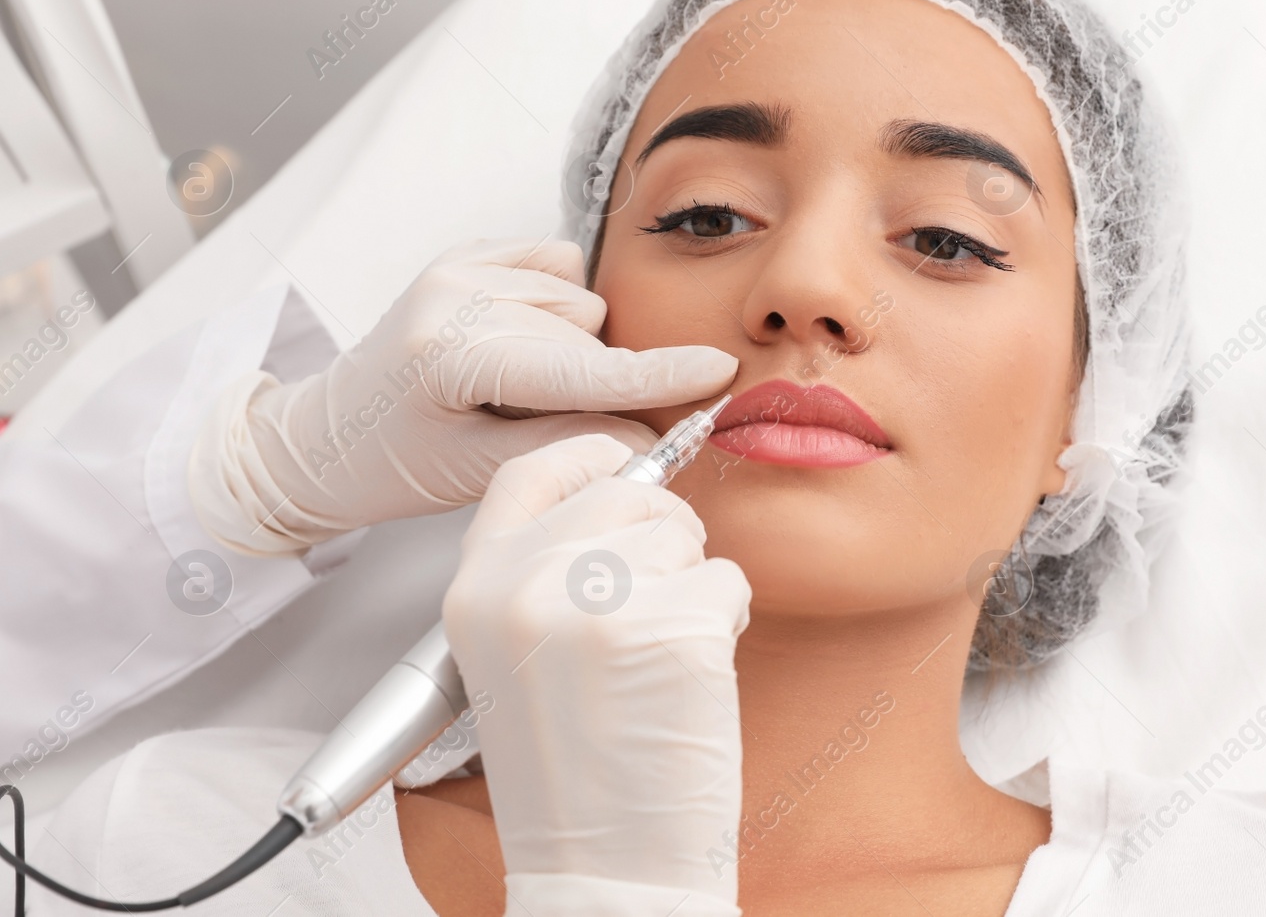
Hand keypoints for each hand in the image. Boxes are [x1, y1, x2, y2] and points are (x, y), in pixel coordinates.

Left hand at [187, 237, 736, 554]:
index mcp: (448, 352)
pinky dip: (559, 308)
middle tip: (532, 424)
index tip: (717, 370)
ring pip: (582, 305)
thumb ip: (570, 444)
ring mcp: (460, 263)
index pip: (578, 369)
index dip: (655, 375)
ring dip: (571, 349)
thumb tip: (648, 431)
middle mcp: (454, 291)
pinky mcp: (469, 252)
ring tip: (512, 388)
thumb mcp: (481, 476)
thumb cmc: (393, 466)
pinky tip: (520, 343)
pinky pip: (561, 268)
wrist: (326, 436)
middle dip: (592, 385)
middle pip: (588, 339)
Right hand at [443, 434, 748, 916]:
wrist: (604, 870)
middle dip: (664, 534)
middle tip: (659, 604)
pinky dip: (726, 623)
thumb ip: (545, 570)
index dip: (589, 457)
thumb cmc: (572, 776)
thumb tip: (623, 491)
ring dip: (693, 586)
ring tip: (660, 663)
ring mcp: (599, 602)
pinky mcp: (673, 627)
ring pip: (684, 535)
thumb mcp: (516, 656)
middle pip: (624, 493)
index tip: (626, 463)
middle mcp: (525, 584)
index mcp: (474, 590)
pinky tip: (690, 683)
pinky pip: (728, 581)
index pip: (530, 469)